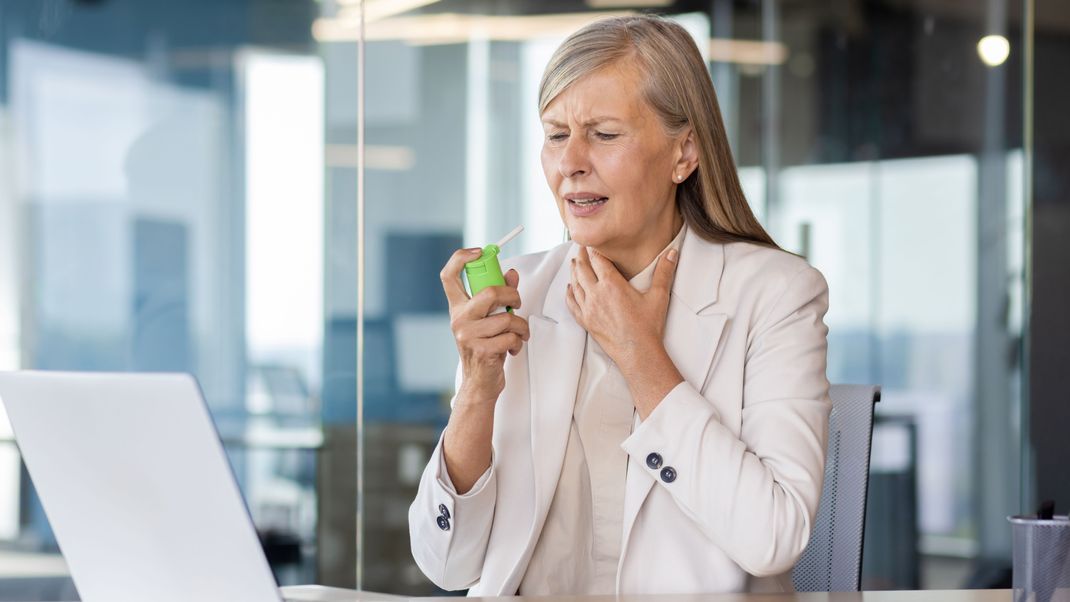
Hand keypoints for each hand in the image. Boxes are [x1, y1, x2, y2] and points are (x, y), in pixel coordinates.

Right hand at [440, 248, 529, 406]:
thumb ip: (500, 297)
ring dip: (521, 326)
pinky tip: (512, 349)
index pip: (449, 275)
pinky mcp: (481, 351)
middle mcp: (459, 319)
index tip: (479, 252)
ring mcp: (468, 335)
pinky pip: (511, 337)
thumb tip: (511, 273)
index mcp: (458, 308)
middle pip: (490, 292)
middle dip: (513, 295)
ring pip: (507, 317)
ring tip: (519, 335)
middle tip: (517, 304)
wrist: (480, 383)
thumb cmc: (486, 348)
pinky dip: (518, 342)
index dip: (461, 258)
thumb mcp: (490, 320)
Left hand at [566, 246, 677, 359]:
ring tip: (575, 263)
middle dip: (581, 256)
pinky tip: (570, 288)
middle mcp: (596, 294)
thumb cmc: (648, 326)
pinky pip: (572, 303)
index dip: (593, 248)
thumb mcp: (658, 296)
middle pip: (582, 268)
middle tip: (580, 247)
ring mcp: (588, 308)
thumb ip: (664, 272)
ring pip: (575, 284)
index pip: (597, 259)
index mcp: (612, 284)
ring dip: (574, 271)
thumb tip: (671, 252)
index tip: (592, 241)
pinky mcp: (586, 321)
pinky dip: (570, 293)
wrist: (637, 353)